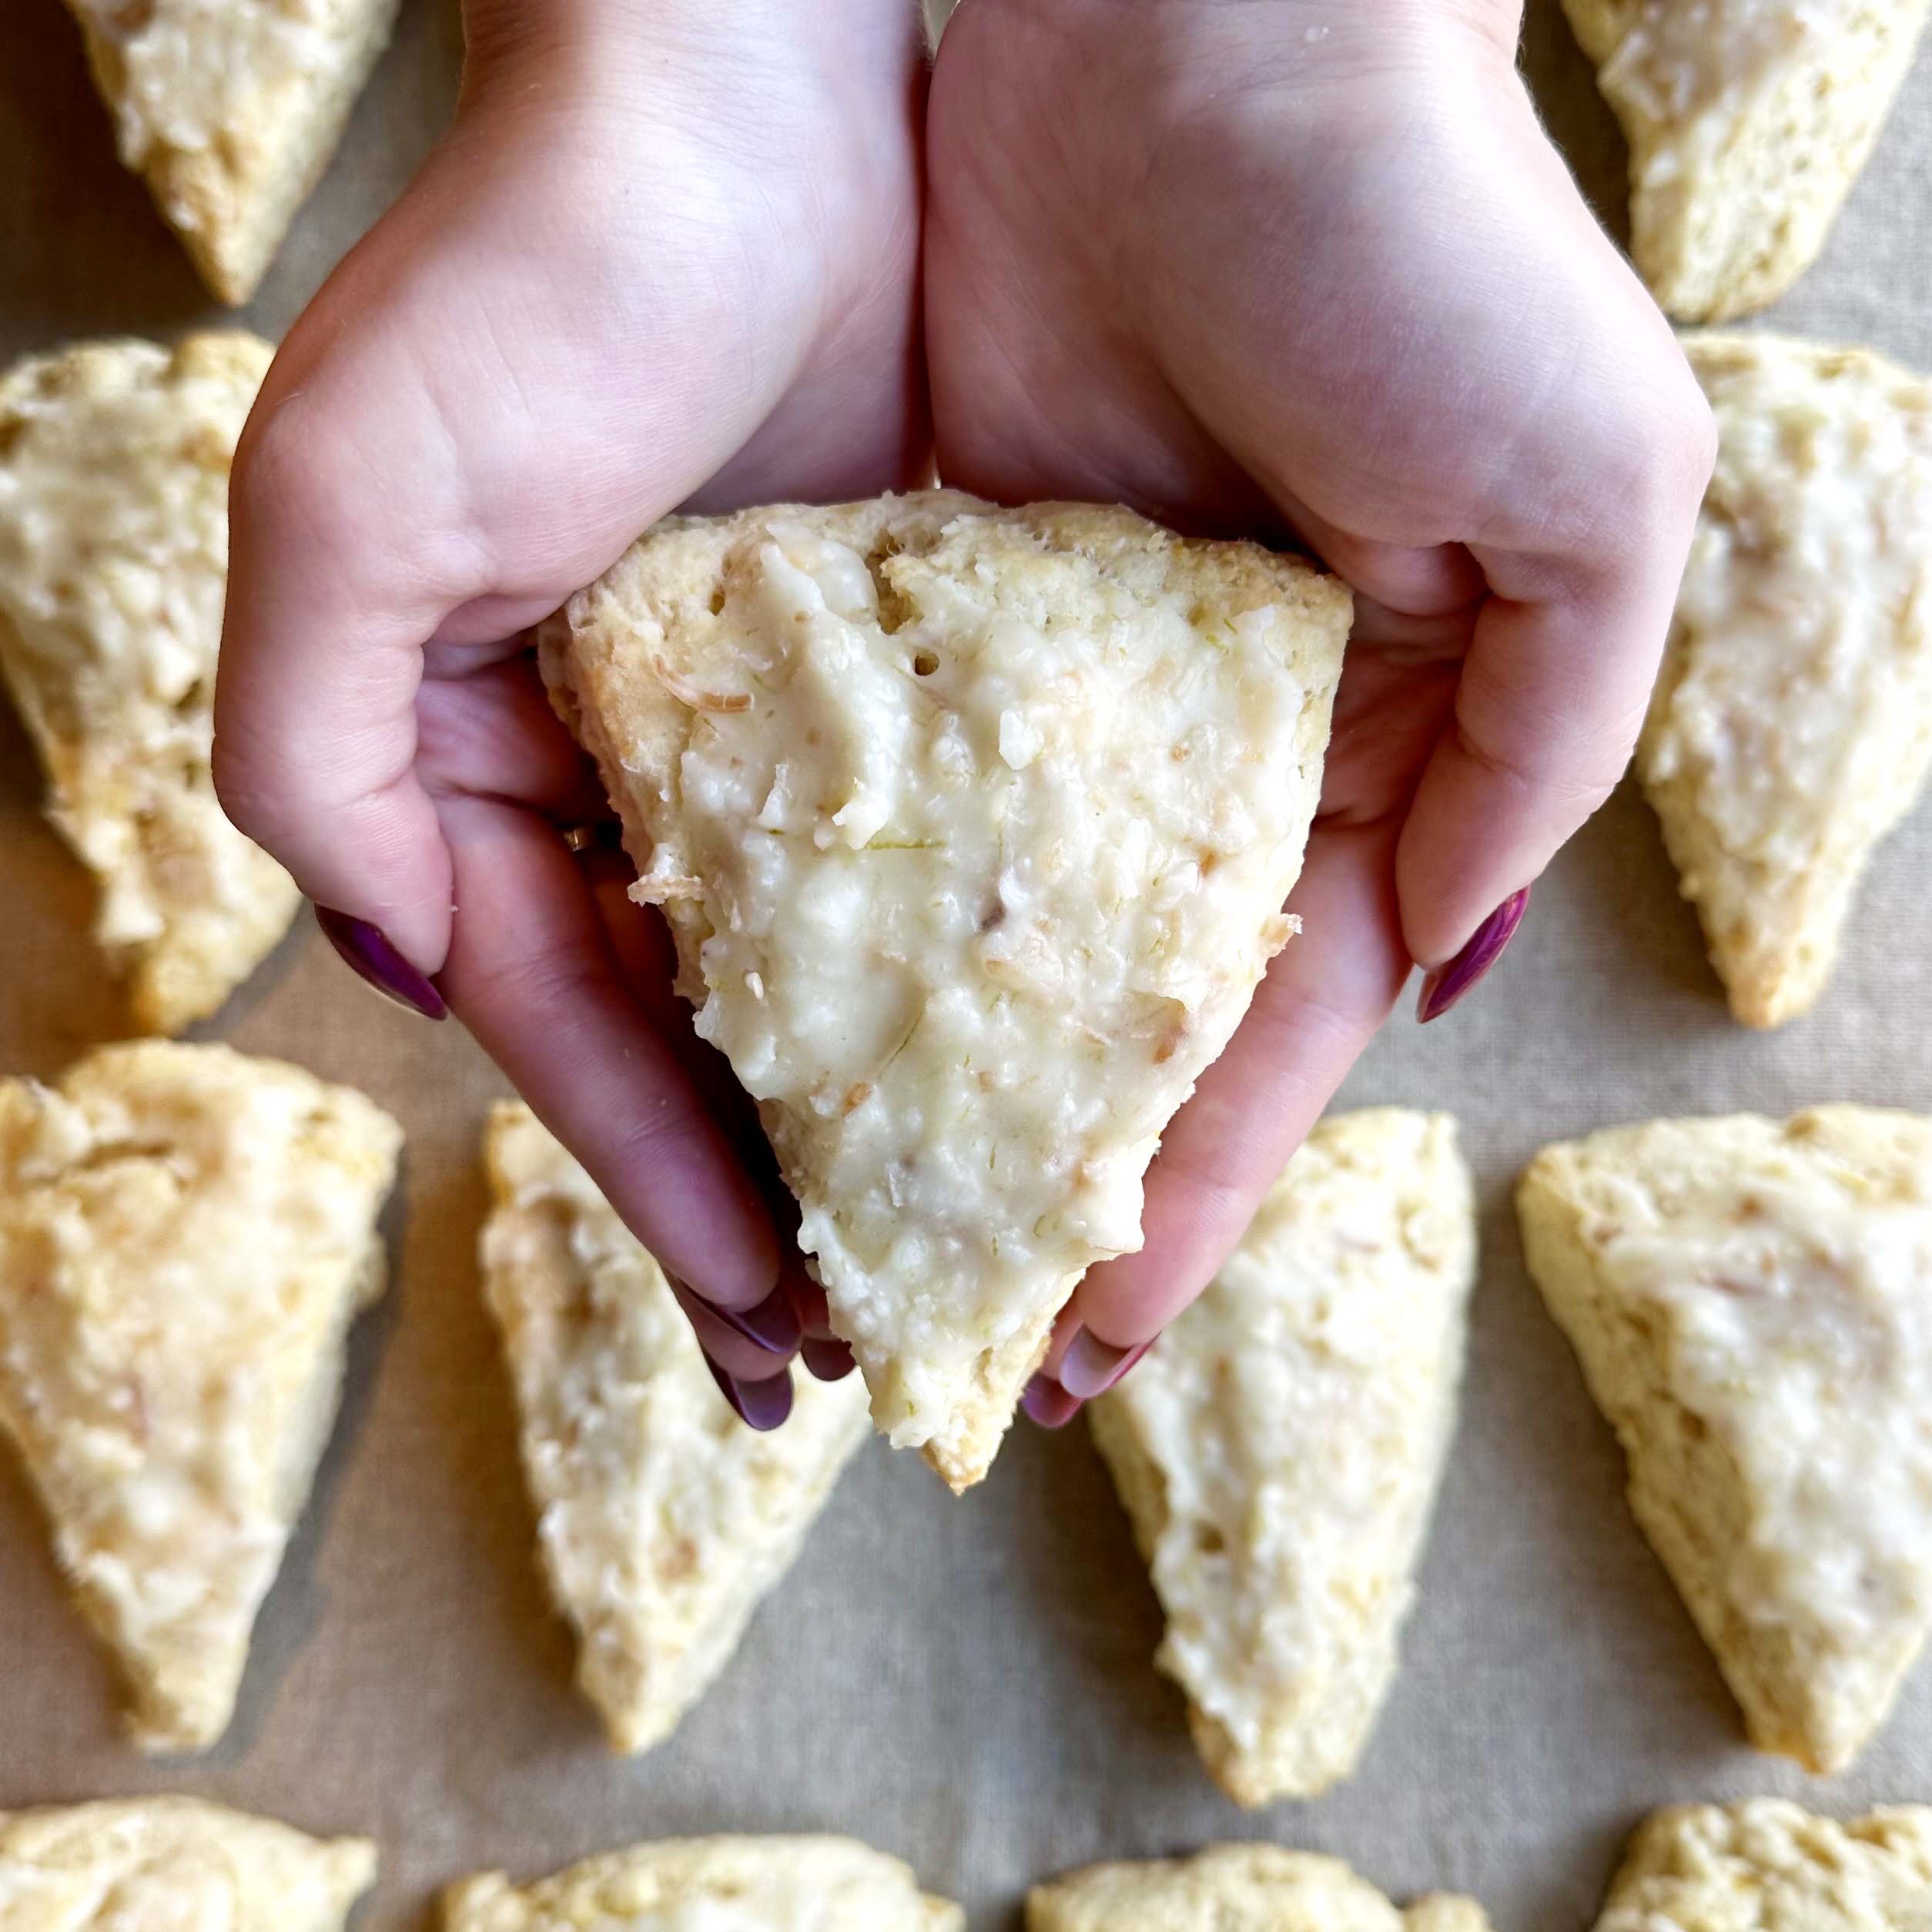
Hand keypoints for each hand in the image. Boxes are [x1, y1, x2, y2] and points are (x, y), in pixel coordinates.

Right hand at [214, 0, 928, 1418]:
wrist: (776, 60)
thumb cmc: (548, 263)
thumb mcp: (348, 513)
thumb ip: (317, 758)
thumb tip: (402, 965)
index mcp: (517, 758)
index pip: (587, 1029)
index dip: (665, 1193)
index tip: (758, 1338)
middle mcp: (671, 757)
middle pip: (726, 1032)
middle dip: (788, 1206)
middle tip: (866, 1361)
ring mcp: (821, 717)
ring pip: (857, 972)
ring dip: (905, 1130)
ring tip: (975, 1280)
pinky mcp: (970, 653)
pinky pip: (987, 861)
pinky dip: (1008, 981)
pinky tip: (1055, 1088)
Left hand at [926, 0, 1715, 1416]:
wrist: (1185, 20)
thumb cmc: (1421, 245)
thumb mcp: (1586, 514)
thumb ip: (1528, 757)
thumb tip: (1424, 964)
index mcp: (1356, 738)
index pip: (1265, 1018)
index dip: (1195, 1184)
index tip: (1106, 1329)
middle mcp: (1192, 730)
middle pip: (1110, 1006)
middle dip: (1051, 1178)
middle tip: (971, 1354)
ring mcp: (1045, 677)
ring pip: (978, 932)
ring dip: (929, 1090)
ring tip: (862, 1260)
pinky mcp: (910, 603)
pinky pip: (866, 797)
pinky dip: (828, 928)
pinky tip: (783, 1055)